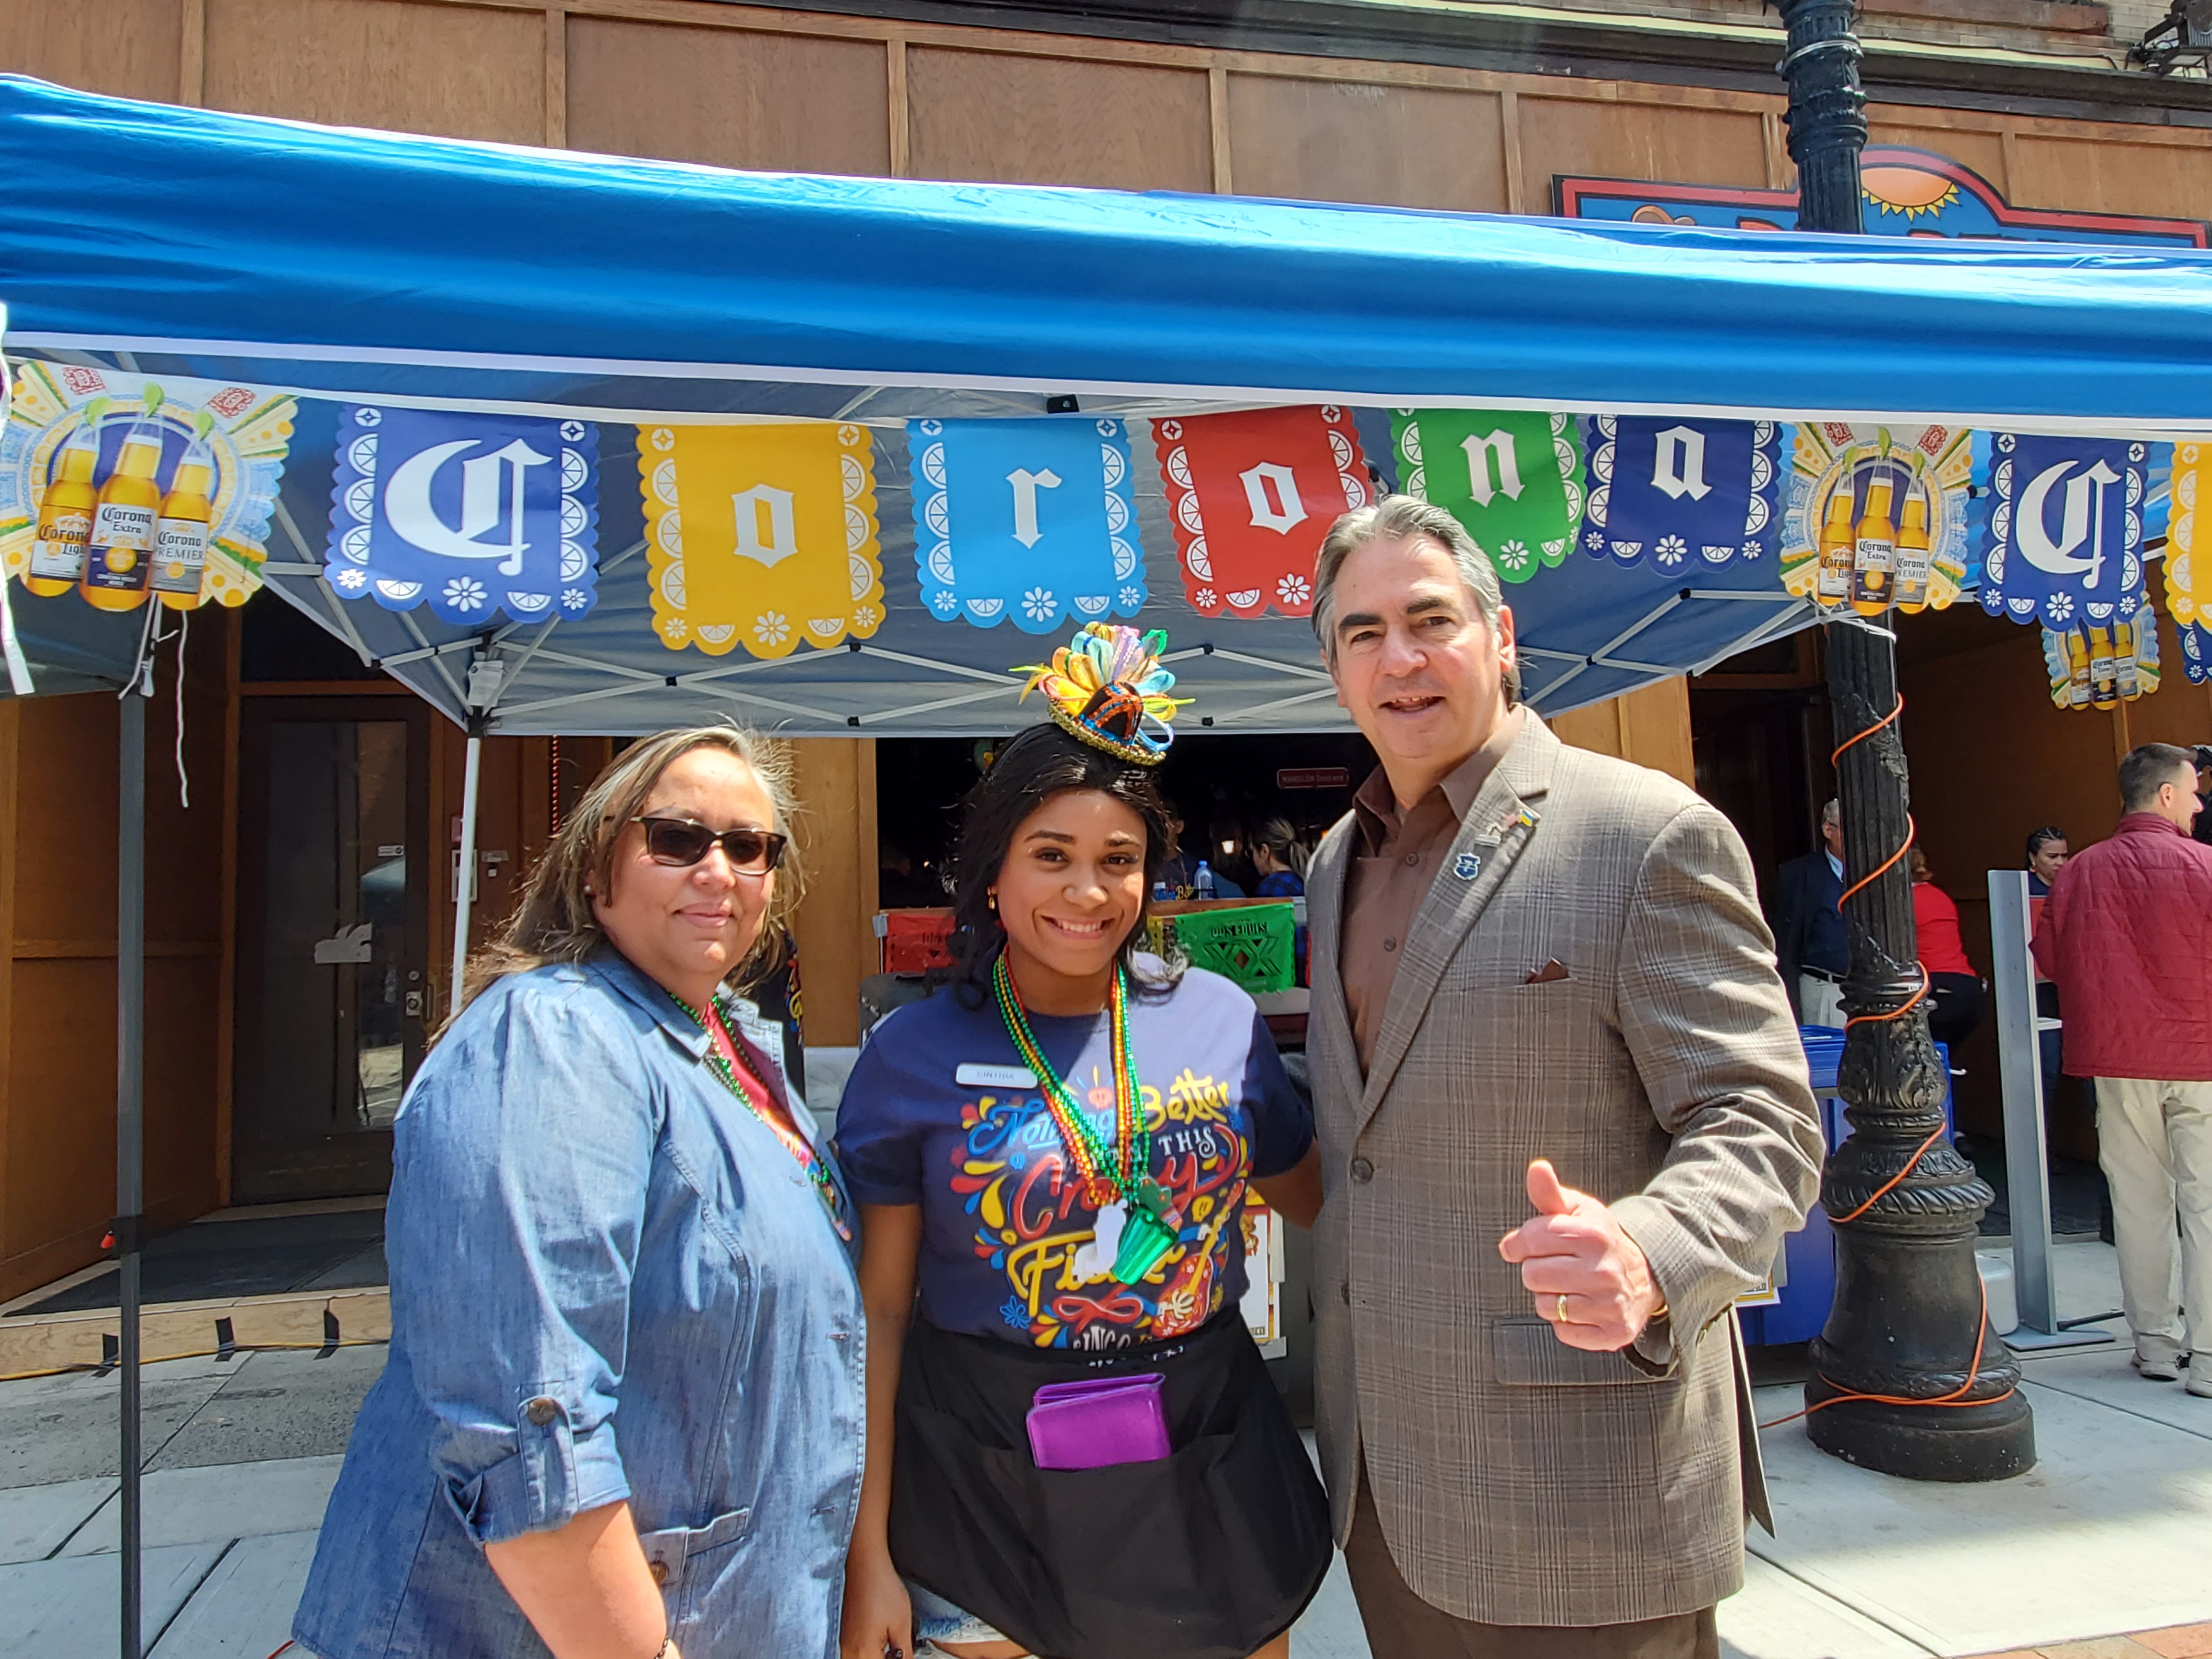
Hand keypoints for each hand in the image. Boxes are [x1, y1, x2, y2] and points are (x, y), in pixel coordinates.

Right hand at [839, 1547, 912, 1658]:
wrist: (863, 1563)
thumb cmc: (881, 1587)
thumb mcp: (901, 1623)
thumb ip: (904, 1654)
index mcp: (863, 1653)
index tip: (903, 1653)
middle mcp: (847, 1652)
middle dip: (886, 1658)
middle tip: (899, 1649)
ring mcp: (842, 1644)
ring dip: (877, 1655)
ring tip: (891, 1645)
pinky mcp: (842, 1636)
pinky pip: (856, 1653)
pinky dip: (869, 1652)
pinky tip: (880, 1641)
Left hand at [1498, 1160, 1662, 1351]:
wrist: (1645, 1275)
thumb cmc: (1598, 1240)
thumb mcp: (1577, 1211)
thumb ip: (1549, 1193)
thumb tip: (1537, 1168)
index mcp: (1593, 1234)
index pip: (1530, 1240)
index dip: (1520, 1243)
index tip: (1524, 1245)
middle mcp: (1604, 1269)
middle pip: (1532, 1275)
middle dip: (1536, 1270)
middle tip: (1557, 1266)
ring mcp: (1610, 1304)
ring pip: (1545, 1306)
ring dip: (1550, 1298)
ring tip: (1572, 1286)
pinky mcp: (1614, 1333)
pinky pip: (1564, 1332)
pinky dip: (1567, 1322)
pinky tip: (1584, 1306)